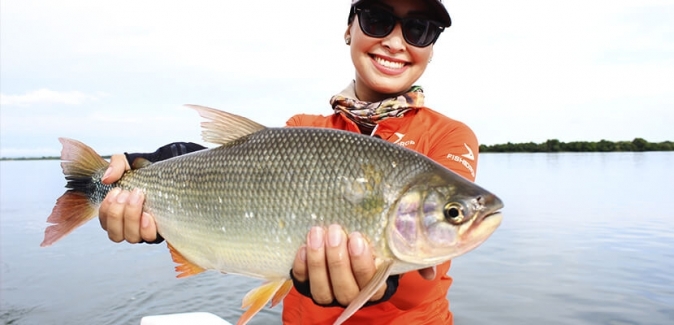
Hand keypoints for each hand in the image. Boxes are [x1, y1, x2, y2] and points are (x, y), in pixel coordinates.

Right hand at [98, 154, 157, 242]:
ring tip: (138, 197)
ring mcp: (143, 231)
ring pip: (131, 238)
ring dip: (131, 218)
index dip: (107, 209)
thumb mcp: (128, 164)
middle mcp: (128, 227)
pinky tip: (147, 215)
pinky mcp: (159, 232)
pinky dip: (146, 229)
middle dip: (118, 213)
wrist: (166, 174)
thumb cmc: (143, 172)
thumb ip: (115, 166)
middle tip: (128, 193)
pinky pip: (149, 238)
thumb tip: (107, 179)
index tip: (117, 191)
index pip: (105, 222)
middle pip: (116, 234)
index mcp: (116, 216)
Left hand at [290, 224, 435, 306]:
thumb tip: (430, 273)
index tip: (358, 238)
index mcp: (375, 288)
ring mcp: (329, 292)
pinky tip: (303, 246)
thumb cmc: (378, 245)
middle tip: (336, 231)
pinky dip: (301, 265)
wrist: (351, 242)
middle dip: (338, 259)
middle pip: (344, 287)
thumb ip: (415, 258)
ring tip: (318, 232)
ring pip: (322, 288)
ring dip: (318, 260)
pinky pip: (302, 282)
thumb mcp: (398, 249)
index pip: (370, 282)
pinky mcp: (308, 285)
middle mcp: (352, 295)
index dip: (362, 263)